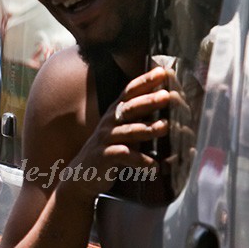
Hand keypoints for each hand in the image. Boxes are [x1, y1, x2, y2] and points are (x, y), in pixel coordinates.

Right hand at [68, 67, 169, 199]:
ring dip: (147, 129)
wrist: (81, 174)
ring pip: (128, 132)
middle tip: (167, 95)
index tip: (162, 72)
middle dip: (148, 101)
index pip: (129, 92)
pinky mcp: (104, 158)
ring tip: (165, 127)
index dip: (144, 81)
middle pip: (130, 108)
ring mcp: (105, 140)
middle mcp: (109, 123)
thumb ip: (138, 116)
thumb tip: (165, 100)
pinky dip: (141, 161)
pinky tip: (155, 166)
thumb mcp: (120, 128)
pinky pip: (123, 157)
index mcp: (115, 113)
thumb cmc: (108, 149)